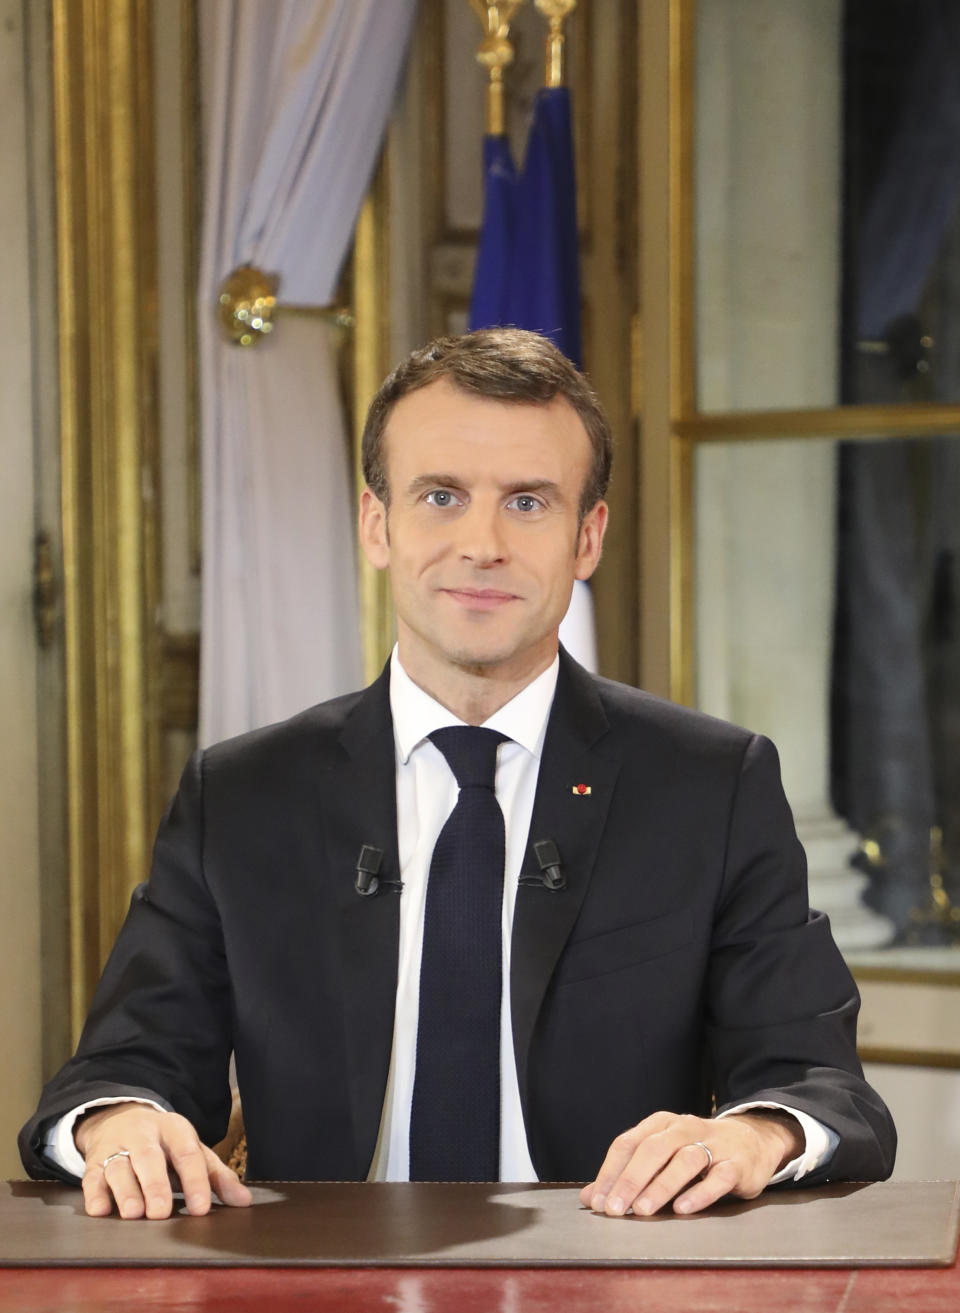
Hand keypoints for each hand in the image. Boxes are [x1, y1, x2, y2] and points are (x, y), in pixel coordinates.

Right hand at [75, 1102, 252, 1219]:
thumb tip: (244, 1202)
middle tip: (161, 1213)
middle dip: (156, 1185)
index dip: (195, 1181)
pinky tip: (100, 1210)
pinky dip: (94, 1194)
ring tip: (135, 1214)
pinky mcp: (94, 1163)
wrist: (120, 1118)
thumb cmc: (165, 1144)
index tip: (201, 1209)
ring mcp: (116, 1148)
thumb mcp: (192, 1151)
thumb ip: (217, 1176)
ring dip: (126, 1191)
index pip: (187, 1153)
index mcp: (175, 1130)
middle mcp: (144, 1135)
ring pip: (119, 1167)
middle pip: (149, 1157)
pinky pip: (91, 1177)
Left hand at [579, 1109, 802, 1217]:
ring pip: (684, 1160)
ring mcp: (713, 1145)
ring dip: (661, 1185)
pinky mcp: (737, 1165)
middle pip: (653, 1150)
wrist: (752, 1141)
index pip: (628, 1144)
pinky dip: (700, 1192)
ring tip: (642, 1210)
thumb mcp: (662, 1156)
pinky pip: (718, 1177)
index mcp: (661, 1124)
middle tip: (614, 1209)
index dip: (610, 1172)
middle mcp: (685, 1129)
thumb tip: (590, 1198)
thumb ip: (627, 1174)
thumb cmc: (698, 1151)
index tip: (597, 1202)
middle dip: (630, 1180)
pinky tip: (683, 1209)